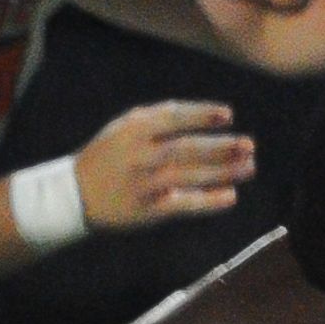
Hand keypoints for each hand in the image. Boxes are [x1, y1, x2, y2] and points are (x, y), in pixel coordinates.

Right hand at [74, 101, 256, 230]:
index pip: (173, 118)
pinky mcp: (148, 210)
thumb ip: (159, 117)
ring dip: (222, 172)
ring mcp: (144, 184)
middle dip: (220, 147)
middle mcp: (139, 156)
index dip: (201, 115)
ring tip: (249, 168)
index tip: (228, 115)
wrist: (75, 195)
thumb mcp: (124, 127)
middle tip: (249, 145)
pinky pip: (183, 204)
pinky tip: (230, 196)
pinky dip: (208, 201)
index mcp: (133, 131)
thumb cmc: (108, 155)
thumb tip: (205, 114)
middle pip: (185, 149)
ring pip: (189, 176)